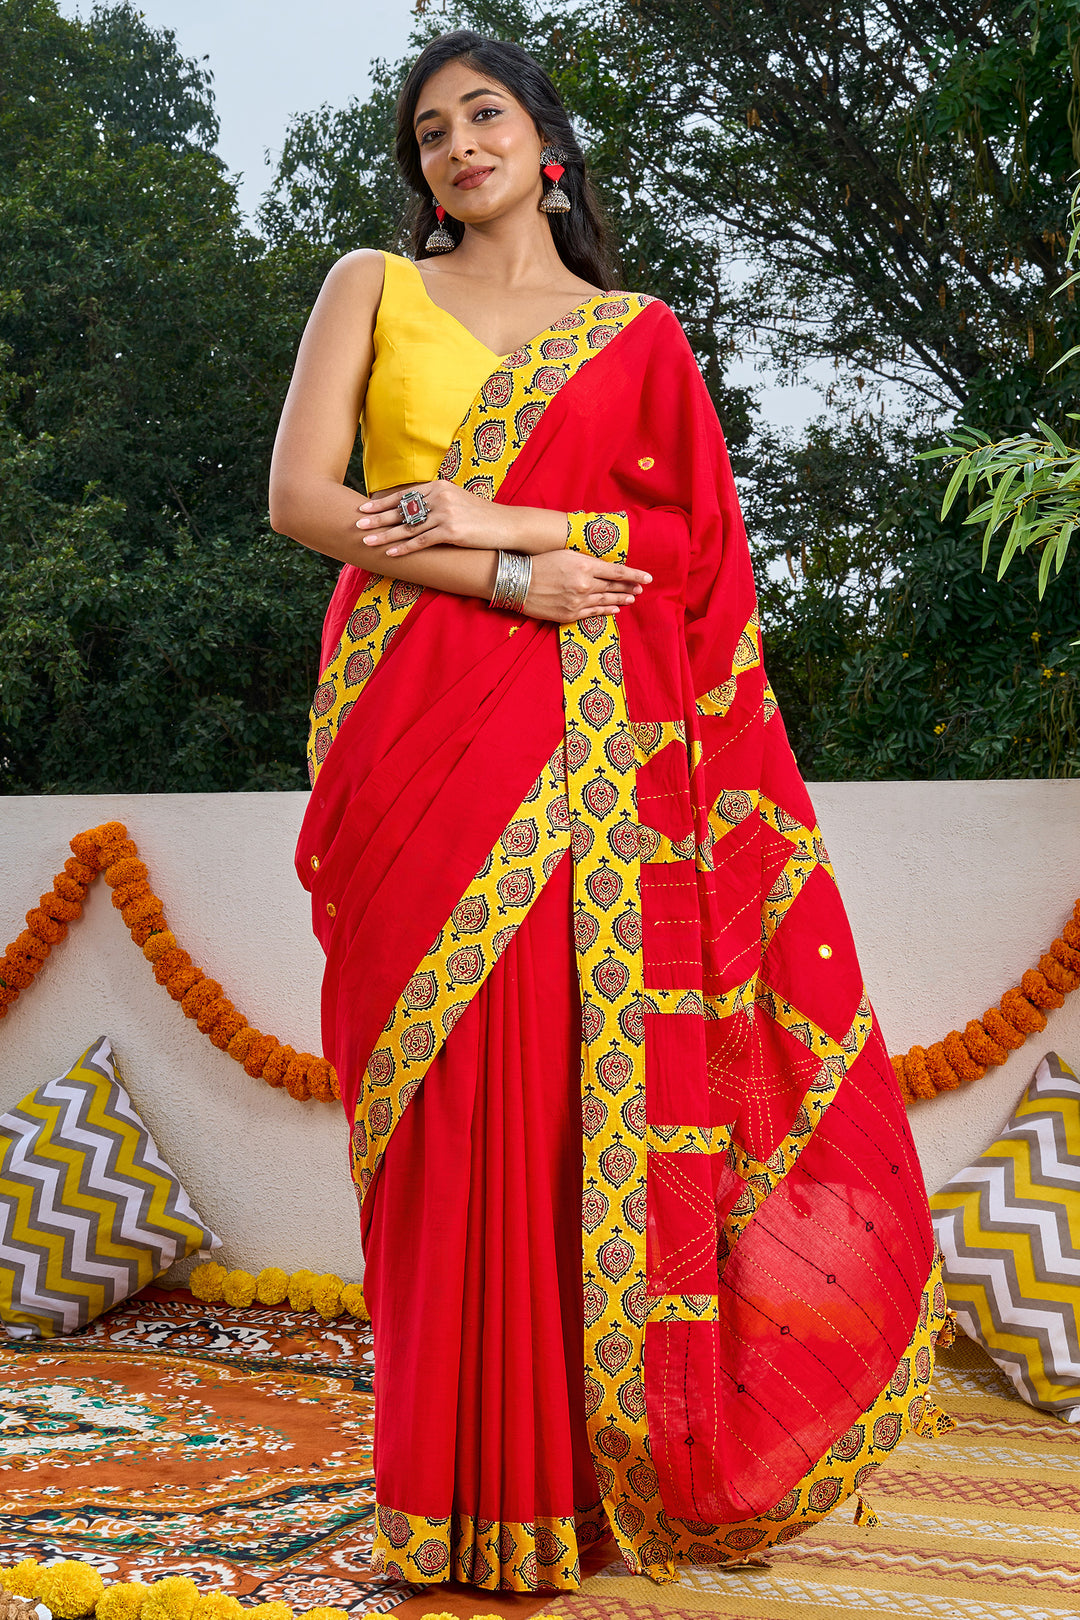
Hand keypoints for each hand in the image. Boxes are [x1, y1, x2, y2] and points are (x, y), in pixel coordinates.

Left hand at [355, 481, 504, 554]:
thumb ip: (436, 501)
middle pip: (402, 509)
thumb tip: (415, 509)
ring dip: (385, 535)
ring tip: (367, 541)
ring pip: (408, 527)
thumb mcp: (457, 501)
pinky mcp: (452, 532)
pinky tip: (390, 554)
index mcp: (439, 486)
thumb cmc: (481, 516)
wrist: (506, 525)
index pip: (405, 494)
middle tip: (356, 524)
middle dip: (377, 518)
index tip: (364, 508)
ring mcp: (446, 514)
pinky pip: (422, 541)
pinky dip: (404, 548)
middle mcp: (440, 497)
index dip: (382, 502)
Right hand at [522, 551, 650, 623]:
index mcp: (585, 567)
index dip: (634, 575)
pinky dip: (607, 610)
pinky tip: (615, 609)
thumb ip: (587, 561)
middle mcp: (585, 585)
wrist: (518, 582)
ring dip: (621, 599)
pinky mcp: (570, 614)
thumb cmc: (540, 563)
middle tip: (640, 588)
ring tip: (632, 598)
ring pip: (606, 600)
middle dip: (629, 587)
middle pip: (614, 586)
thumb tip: (605, 567)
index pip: (617, 571)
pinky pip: (594, 613)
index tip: (648, 577)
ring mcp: (578, 602)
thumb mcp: (566, 554)